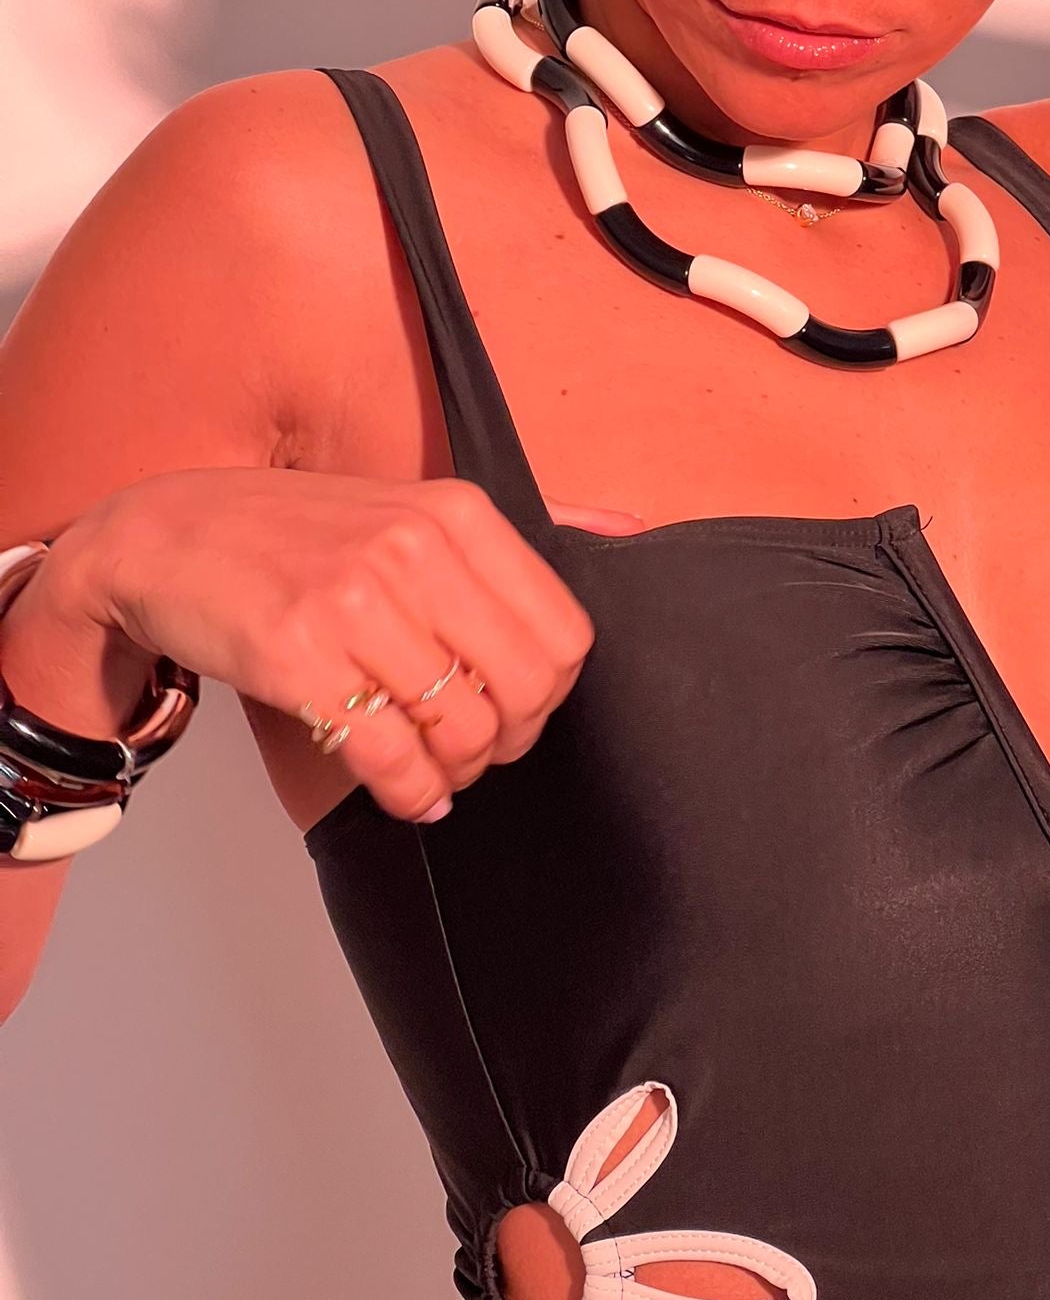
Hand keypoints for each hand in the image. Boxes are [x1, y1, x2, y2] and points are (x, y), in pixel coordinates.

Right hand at [68, 469, 641, 824]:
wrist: (165, 536)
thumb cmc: (300, 534)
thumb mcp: (417, 505)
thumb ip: (529, 525)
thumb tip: (634, 530)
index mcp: (457, 513)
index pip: (563, 633)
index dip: (550, 694)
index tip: (516, 707)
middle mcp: (414, 549)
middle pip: (525, 688)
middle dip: (511, 739)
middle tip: (478, 748)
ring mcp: (353, 600)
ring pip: (460, 728)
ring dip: (457, 772)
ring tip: (435, 771)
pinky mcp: (297, 654)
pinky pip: (387, 754)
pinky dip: (409, 792)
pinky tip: (406, 793)